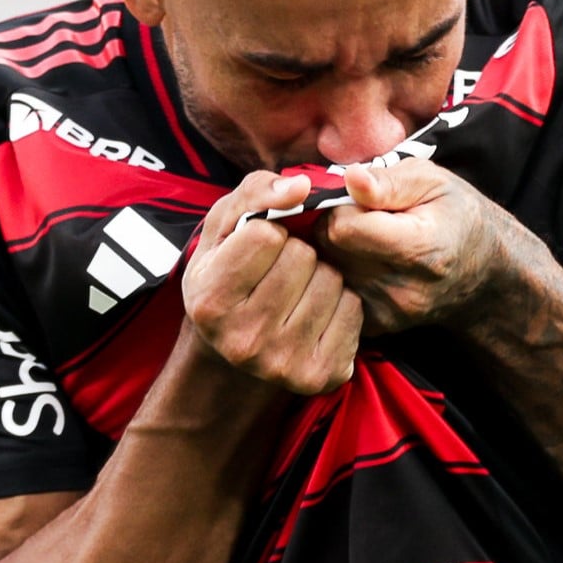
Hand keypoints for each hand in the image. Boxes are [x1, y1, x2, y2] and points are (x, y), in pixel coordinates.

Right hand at [183, 171, 361, 393]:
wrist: (237, 349)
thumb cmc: (230, 271)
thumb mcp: (225, 227)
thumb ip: (257, 192)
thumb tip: (302, 186)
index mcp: (209, 301)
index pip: (265, 234)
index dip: (268, 231)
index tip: (258, 248)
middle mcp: (242, 340)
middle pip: (302, 257)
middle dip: (297, 252)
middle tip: (280, 272)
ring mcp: (282, 364)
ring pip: (332, 280)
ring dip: (321, 275)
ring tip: (298, 291)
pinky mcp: (321, 376)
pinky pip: (353, 309)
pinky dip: (342, 302)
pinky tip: (317, 313)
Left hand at [315, 159, 505, 335]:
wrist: (484, 273)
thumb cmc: (457, 217)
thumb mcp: (433, 182)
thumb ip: (388, 181)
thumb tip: (350, 179)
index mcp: (421, 250)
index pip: (344, 228)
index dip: (340, 205)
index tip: (358, 199)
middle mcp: (403, 290)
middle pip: (330, 250)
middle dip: (334, 225)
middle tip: (362, 217)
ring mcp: (388, 314)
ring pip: (327, 271)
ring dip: (335, 250)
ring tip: (366, 239)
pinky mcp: (377, 327)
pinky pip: (333, 293)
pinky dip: (340, 273)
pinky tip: (365, 262)